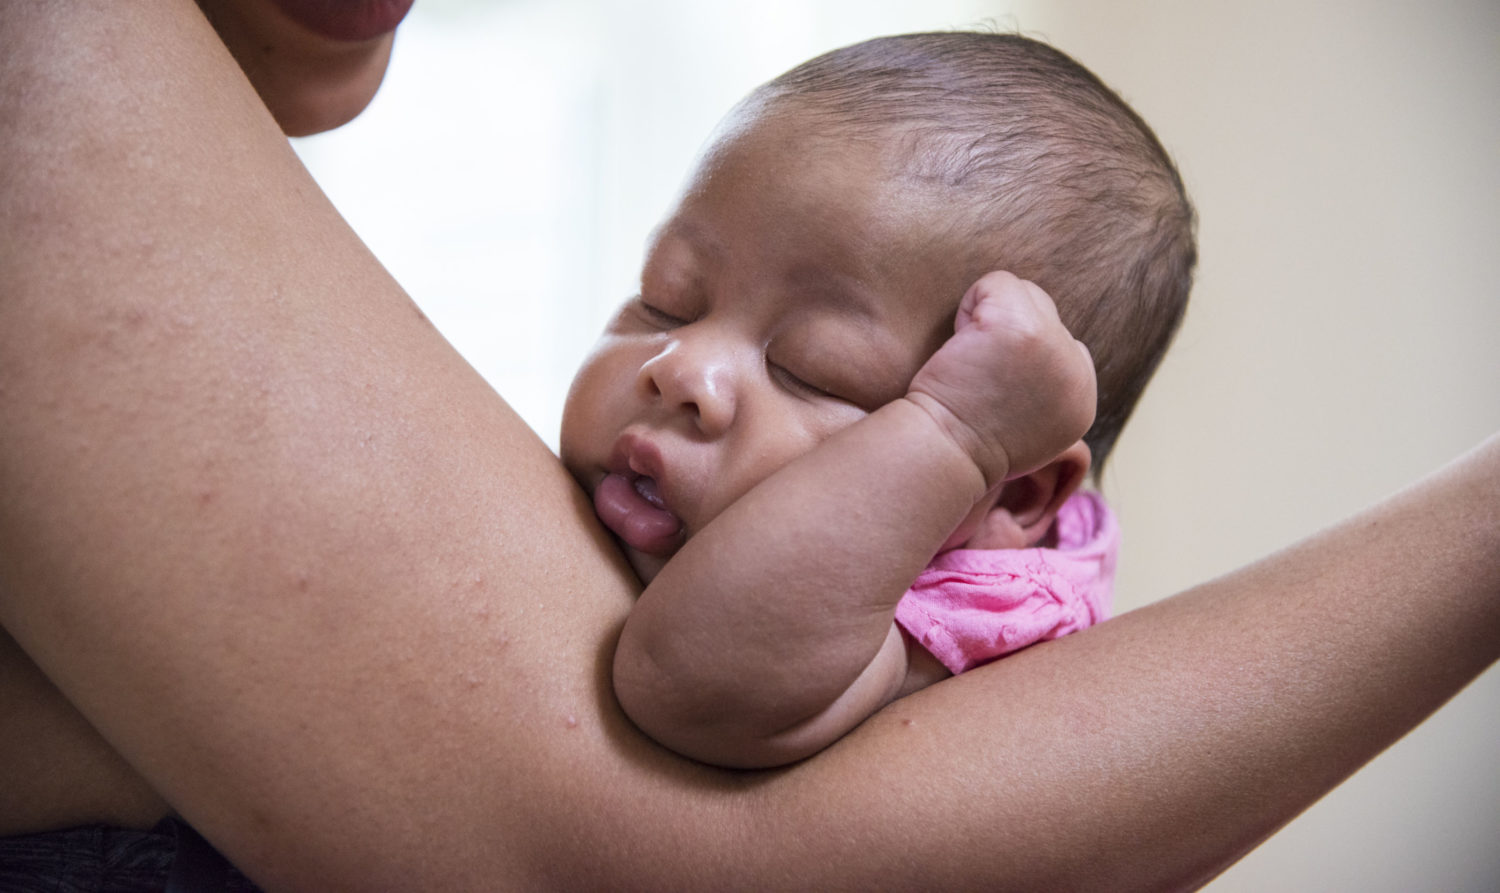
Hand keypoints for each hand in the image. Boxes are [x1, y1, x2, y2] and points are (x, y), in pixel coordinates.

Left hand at [907, 272, 1096, 484]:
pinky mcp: (1020, 326)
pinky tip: (960, 345)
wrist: (944, 453)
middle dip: (1007, 331)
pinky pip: (996, 283)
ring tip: (970, 358)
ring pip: (1024, 293)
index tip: (994, 386)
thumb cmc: (968, 442)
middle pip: (1046, 313)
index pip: (1064, 344)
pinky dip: (969, 305)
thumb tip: (1034, 355)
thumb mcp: (1031, 428)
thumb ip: (1047, 389)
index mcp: (1082, 399)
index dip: (1020, 353)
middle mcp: (1076, 372)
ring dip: (988, 315)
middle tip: (979, 373)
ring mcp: (1052, 345)